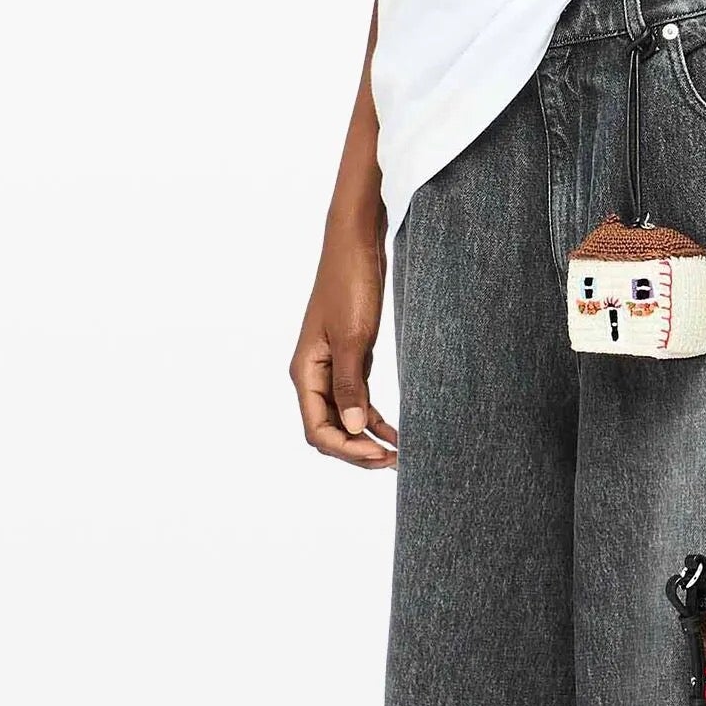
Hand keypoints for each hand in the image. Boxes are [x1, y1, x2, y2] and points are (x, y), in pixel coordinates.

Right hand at [291, 220, 397, 467]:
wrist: (356, 244)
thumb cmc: (350, 284)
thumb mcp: (354, 338)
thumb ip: (350, 385)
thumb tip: (355, 428)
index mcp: (306, 372)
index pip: (317, 430)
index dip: (347, 449)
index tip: (379, 454)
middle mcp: (314, 375)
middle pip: (329, 430)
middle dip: (358, 450)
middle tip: (395, 461)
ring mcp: (332, 368)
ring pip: (345, 419)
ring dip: (368, 439)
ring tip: (398, 455)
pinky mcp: (350, 359)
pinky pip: (358, 400)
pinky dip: (375, 418)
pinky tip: (395, 432)